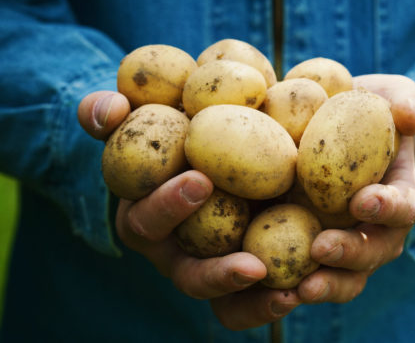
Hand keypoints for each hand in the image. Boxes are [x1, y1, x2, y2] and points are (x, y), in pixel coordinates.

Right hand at [78, 91, 298, 329]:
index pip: (148, 220)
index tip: (201, 180)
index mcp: (147, 218)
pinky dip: (275, 300)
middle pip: (190, 277)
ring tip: (288, 296)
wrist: (219, 141)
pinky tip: (304, 290)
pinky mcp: (247, 272)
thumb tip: (110, 110)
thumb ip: (112, 112)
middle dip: (217, 274)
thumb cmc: (175, 129)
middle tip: (253, 266)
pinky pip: (255, 302)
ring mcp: (213, 267)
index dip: (168, 206)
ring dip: (255, 304)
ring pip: (226, 303)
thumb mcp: (144, 115)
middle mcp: (178, 252)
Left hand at [296, 74, 414, 302]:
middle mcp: (377, 229)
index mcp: (400, 195)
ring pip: (345, 278)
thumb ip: (408, 100)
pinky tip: (267, 289)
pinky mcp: (309, 253)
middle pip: (374, 252)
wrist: (325, 128)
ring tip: (299, 290)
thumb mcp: (389, 95)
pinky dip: (289, 289)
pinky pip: (305, 279)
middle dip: (351, 254)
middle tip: (322, 248)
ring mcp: (345, 245)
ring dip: (325, 286)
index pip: (406, 206)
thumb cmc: (363, 110)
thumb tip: (410, 116)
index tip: (363, 200)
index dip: (389, 207)